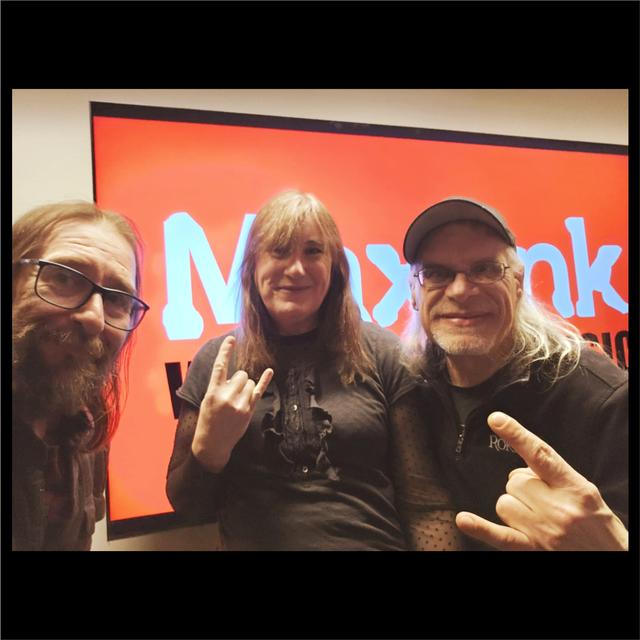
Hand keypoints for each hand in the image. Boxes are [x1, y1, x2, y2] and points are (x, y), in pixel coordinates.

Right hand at [191, 335, 272, 472]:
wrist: (211, 444)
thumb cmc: (208, 419)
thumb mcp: (207, 400)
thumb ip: (219, 386)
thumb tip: (234, 376)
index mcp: (212, 392)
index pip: (220, 367)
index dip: (225, 351)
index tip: (231, 339)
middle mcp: (227, 397)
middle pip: (241, 374)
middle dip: (239, 379)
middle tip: (232, 392)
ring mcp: (239, 404)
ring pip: (250, 382)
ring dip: (246, 387)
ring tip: (236, 400)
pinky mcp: (248, 411)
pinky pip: (259, 391)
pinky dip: (265, 380)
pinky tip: (269, 371)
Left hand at [455, 412, 627, 550]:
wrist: (612, 561)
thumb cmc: (598, 526)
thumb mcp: (586, 493)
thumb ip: (555, 476)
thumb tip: (523, 465)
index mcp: (574, 488)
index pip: (540, 454)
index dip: (516, 435)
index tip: (496, 419)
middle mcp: (558, 509)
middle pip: (515, 481)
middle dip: (524, 486)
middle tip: (542, 499)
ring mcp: (544, 531)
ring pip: (504, 503)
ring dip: (514, 506)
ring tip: (535, 517)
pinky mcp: (533, 549)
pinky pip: (500, 536)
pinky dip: (480, 528)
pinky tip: (464, 519)